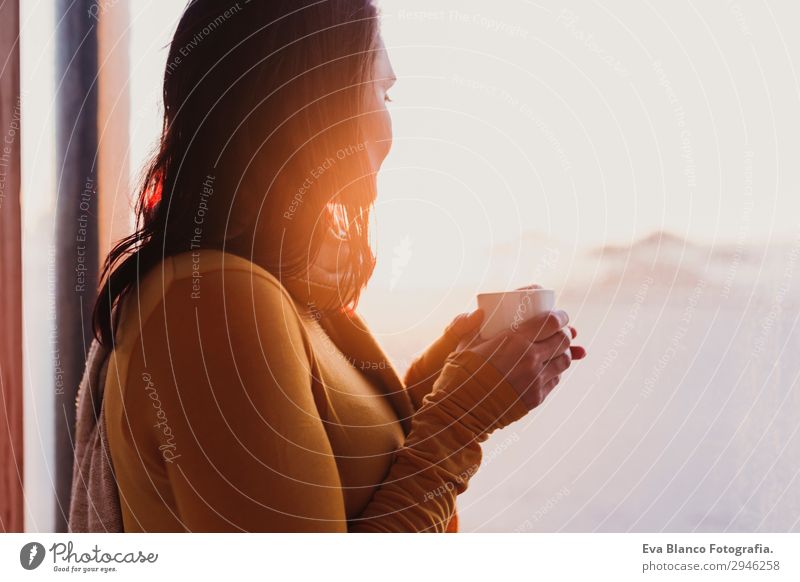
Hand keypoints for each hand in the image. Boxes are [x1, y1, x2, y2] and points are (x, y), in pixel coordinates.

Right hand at [455, 308, 585, 410]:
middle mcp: (530, 359)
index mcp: (515, 340)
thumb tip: (481, 312)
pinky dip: (555, 371)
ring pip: (564, 361)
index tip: (560, 315)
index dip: (561, 316)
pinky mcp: (536, 398)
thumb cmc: (460, 373)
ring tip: (556, 349)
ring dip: (563, 352)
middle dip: (565, 332)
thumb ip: (477, 325)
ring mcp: (535, 380)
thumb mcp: (467, 343)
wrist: (461, 410)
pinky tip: (546, 368)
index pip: (552, 322)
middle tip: (560, 331)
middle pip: (563, 340)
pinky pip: (555, 380)